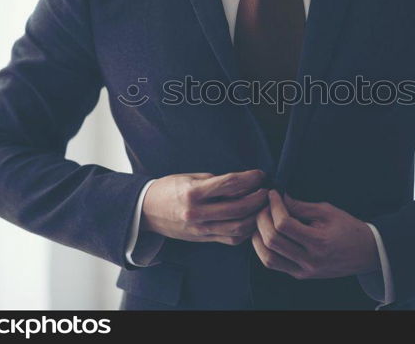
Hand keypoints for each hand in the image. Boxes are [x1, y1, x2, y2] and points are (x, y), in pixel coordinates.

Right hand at [142, 169, 266, 245]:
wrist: (146, 211)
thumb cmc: (169, 189)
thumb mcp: (190, 177)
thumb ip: (216, 181)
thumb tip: (243, 182)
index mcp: (193, 193)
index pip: (230, 184)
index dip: (250, 178)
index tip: (261, 174)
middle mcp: (197, 213)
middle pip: (238, 208)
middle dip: (258, 198)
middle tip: (267, 190)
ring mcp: (200, 229)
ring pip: (238, 228)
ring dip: (256, 216)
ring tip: (263, 205)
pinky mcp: (203, 239)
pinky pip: (231, 239)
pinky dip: (246, 230)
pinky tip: (252, 220)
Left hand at [252, 190, 379, 278]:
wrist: (365, 252)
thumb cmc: (348, 228)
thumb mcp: (327, 211)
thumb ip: (301, 206)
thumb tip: (279, 197)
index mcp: (319, 242)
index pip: (284, 224)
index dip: (274, 206)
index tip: (273, 193)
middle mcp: (309, 260)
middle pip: (272, 240)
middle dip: (262, 218)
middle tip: (264, 205)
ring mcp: (303, 271)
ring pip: (268, 257)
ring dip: (258, 235)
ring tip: (262, 219)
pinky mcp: (300, 275)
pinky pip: (274, 264)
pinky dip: (264, 249)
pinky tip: (266, 234)